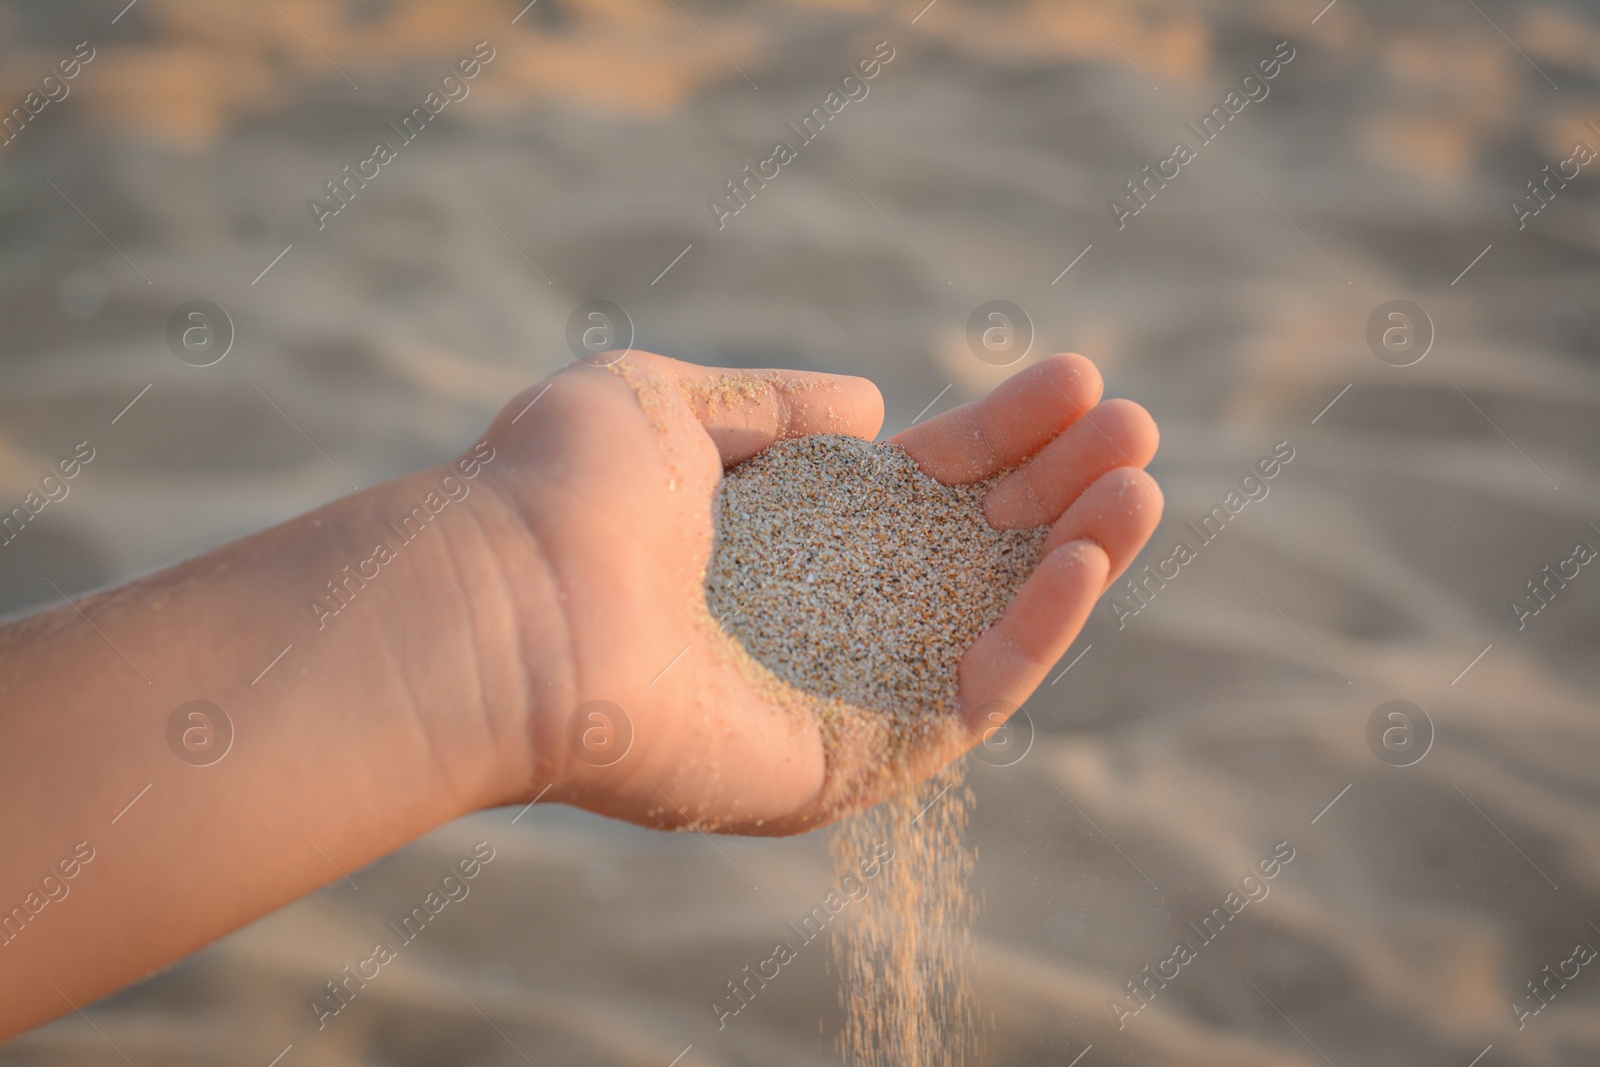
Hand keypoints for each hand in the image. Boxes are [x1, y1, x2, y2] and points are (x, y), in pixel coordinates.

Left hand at [458, 351, 1160, 833]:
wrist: (504, 606)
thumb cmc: (563, 491)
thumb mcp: (666, 403)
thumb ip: (770, 405)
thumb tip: (867, 404)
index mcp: (783, 530)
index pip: (922, 478)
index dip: (1000, 430)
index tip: (1076, 379)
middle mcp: (821, 611)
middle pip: (972, 542)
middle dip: (1057, 481)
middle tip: (1135, 422)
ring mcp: (842, 688)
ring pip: (990, 620)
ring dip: (1076, 550)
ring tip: (1143, 478)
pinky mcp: (855, 761)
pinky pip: (971, 694)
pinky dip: (1037, 628)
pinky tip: (1088, 552)